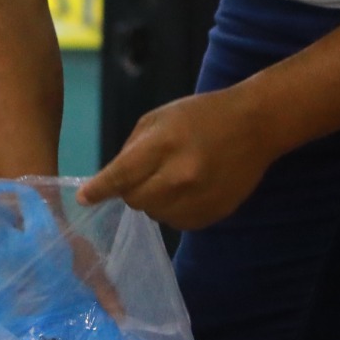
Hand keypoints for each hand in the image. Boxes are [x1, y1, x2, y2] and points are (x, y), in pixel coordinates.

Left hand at [78, 88, 277, 228]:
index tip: (84, 199)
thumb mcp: (158, 118)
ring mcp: (199, 198)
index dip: (99, 190)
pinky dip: (174, 210)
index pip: (120, 176)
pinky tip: (188, 190)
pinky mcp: (214, 213)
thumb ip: (130, 150)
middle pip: (135, 200)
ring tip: (171, 179)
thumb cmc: (200, 116)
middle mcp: (181, 176)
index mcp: (163, 145)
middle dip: (131, 189)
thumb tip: (109, 181)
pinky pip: (178, 223)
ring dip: (154, 201)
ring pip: (155, 215)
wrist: (256, 125)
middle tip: (145, 173)